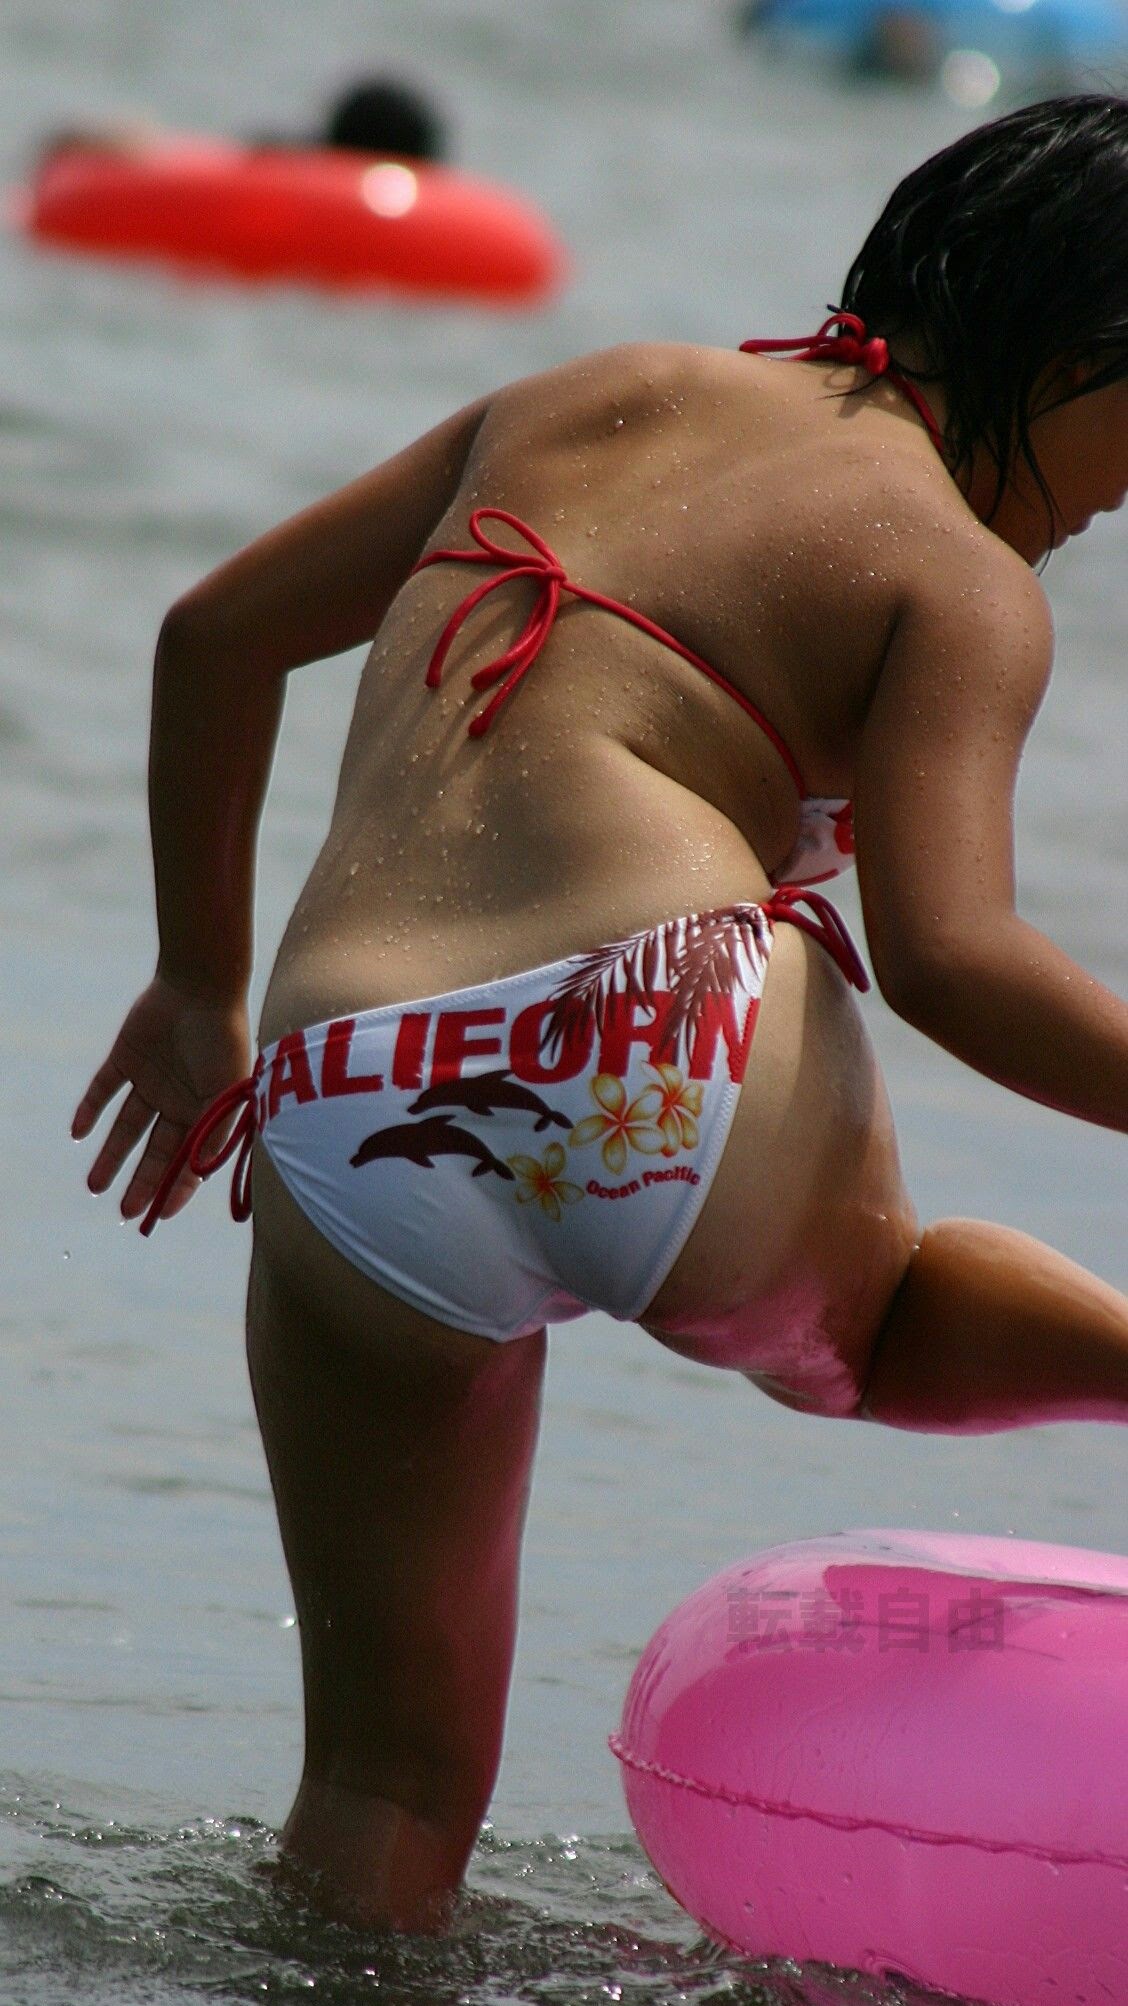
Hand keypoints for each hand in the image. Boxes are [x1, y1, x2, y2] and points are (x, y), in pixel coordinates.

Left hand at [72, 976, 250, 1224]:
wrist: (202, 987)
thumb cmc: (224, 1040)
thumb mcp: (227, 1093)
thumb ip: (214, 1133)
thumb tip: (200, 1174)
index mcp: (205, 1111)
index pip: (189, 1160)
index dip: (176, 1189)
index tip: (159, 1215)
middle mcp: (178, 1100)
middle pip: (155, 1150)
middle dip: (142, 1182)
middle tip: (125, 1210)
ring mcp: (151, 1080)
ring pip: (126, 1127)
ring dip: (111, 1156)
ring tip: (95, 1185)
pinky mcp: (126, 1058)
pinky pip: (104, 1089)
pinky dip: (90, 1109)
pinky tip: (78, 1132)